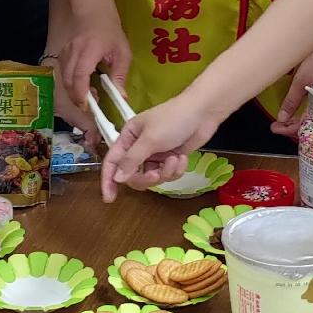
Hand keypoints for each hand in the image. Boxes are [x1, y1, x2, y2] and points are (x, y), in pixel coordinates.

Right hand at [57, 14, 131, 129]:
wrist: (92, 12)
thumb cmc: (110, 31)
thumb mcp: (122, 52)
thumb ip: (120, 75)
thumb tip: (122, 97)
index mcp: (89, 52)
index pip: (80, 77)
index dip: (81, 94)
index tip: (88, 107)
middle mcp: (73, 53)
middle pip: (68, 81)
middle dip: (77, 98)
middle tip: (91, 105)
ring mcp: (65, 53)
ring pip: (64, 78)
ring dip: (74, 91)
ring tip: (89, 95)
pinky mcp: (62, 54)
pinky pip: (63, 73)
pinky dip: (71, 83)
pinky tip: (82, 84)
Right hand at [99, 94, 219, 202]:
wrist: (203, 113)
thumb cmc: (173, 119)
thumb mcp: (150, 139)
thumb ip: (132, 160)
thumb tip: (117, 178)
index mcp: (128, 137)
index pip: (112, 162)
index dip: (108, 180)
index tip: (109, 198)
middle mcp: (139, 147)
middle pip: (133, 174)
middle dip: (146, 177)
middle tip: (156, 174)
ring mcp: (156, 154)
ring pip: (152, 177)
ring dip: (165, 171)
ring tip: (174, 159)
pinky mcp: (171, 159)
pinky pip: (168, 174)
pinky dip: (176, 168)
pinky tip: (182, 157)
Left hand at [269, 31, 312, 136]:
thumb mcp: (302, 79)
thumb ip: (292, 100)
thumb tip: (282, 119)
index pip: (306, 126)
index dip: (288, 130)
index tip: (274, 128)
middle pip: (312, 125)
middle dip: (292, 127)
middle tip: (276, 125)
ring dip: (299, 120)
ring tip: (284, 119)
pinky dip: (307, 112)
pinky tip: (298, 110)